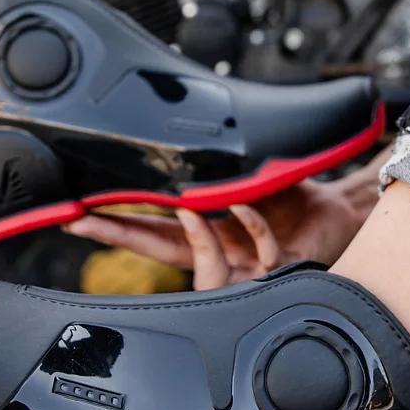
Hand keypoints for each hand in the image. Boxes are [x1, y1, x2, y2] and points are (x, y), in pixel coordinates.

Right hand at [64, 164, 382, 289]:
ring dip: (193, 233)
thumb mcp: (244, 175)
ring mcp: (242, 264)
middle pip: (157, 246)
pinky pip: (260, 249)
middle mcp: (214, 250)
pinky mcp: (277, 268)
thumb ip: (214, 170)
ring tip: (183, 208)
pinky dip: (253, 224)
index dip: (113, 222)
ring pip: (204, 260)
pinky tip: (245, 205)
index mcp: (202, 229)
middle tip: (80, 222)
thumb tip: (174, 141)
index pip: (149, 228)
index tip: (76, 212)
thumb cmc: (287, 194)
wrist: (332, 214)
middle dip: (119, 234)